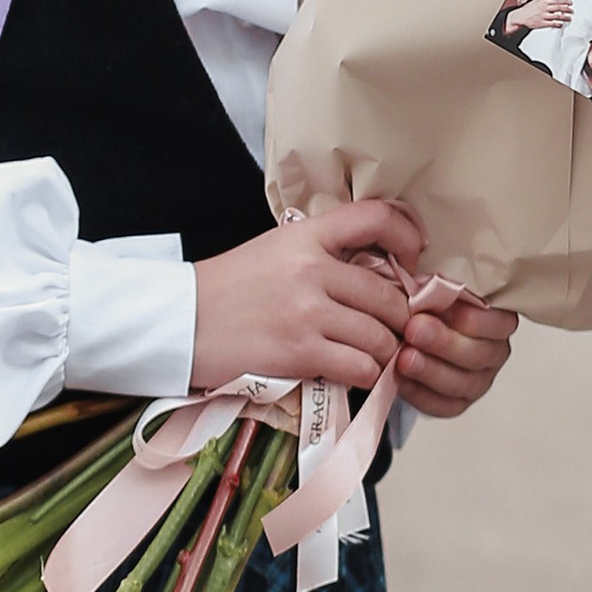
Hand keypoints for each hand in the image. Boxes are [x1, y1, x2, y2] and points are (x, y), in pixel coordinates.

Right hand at [191, 200, 419, 392]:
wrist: (180, 324)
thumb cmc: (226, 290)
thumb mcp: (273, 251)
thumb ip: (321, 253)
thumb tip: (374, 269)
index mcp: (305, 236)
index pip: (375, 218)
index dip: (407, 236)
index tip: (412, 259)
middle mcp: (311, 270)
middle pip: (389, 294)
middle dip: (399, 318)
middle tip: (391, 328)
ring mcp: (308, 312)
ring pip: (381, 336)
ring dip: (384, 351)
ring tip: (370, 353)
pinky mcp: (301, 352)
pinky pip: (361, 366)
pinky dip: (364, 373)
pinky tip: (350, 370)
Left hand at [394, 288, 518, 421]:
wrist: (402, 329)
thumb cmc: (420, 302)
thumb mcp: (429, 284)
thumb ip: (434, 281)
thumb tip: (424, 270)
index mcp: (495, 318)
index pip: (499, 322)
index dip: (474, 318)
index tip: (444, 307)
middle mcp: (493, 350)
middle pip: (479, 354)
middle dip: (445, 342)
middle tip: (414, 329)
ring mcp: (477, 380)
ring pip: (462, 383)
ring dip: (431, 370)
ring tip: (403, 358)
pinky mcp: (457, 402)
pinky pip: (444, 405)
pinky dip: (421, 394)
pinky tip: (400, 380)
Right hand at [507, 0, 572, 35]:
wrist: (520, 17)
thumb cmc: (527, 9)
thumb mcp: (536, 0)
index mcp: (544, 2)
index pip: (557, 1)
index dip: (565, 2)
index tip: (571, 3)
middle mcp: (545, 8)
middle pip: (559, 8)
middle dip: (567, 9)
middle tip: (572, 11)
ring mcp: (544, 16)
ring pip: (557, 16)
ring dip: (565, 17)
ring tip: (569, 18)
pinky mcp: (542, 23)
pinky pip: (552, 24)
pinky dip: (558, 24)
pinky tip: (561, 25)